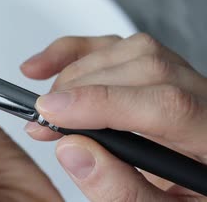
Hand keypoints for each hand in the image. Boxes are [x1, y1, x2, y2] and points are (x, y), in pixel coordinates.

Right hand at [21, 34, 206, 200]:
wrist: (194, 198)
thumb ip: (122, 190)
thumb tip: (73, 151)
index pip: (168, 104)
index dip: (103, 102)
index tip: (54, 113)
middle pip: (148, 68)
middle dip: (83, 88)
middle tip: (43, 119)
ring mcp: (188, 82)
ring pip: (133, 51)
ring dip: (78, 72)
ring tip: (48, 107)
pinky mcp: (160, 73)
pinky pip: (120, 48)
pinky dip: (77, 52)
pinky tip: (48, 67)